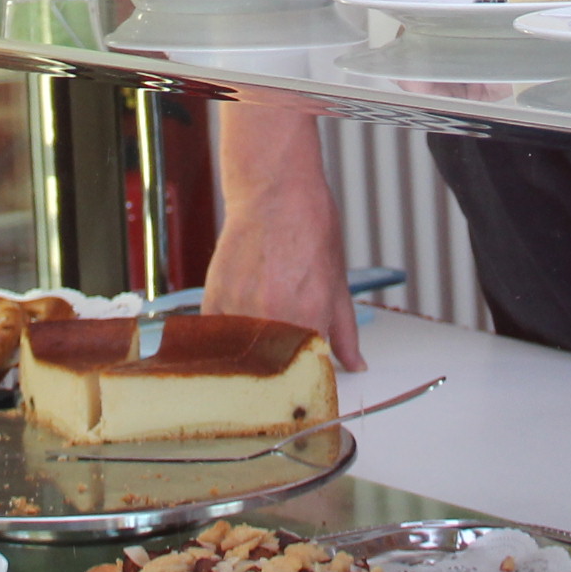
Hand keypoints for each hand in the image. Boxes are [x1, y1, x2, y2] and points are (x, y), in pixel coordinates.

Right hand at [201, 104, 365, 369]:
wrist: (275, 193)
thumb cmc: (310, 229)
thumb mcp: (338, 284)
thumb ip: (345, 332)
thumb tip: (356, 365)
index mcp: (309, 321)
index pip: (309, 374)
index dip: (310, 378)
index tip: (308, 377)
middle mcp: (272, 321)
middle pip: (273, 372)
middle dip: (280, 374)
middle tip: (284, 360)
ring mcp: (239, 312)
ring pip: (244, 357)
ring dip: (253, 357)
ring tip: (262, 338)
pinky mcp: (214, 301)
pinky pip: (218, 338)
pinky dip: (228, 340)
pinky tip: (240, 326)